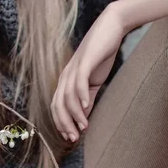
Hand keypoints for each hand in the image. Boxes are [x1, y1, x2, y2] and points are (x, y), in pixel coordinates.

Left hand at [51, 3, 125, 141]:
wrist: (110, 29)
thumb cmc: (101, 55)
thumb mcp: (93, 81)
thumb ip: (87, 98)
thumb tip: (83, 117)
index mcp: (66, 80)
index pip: (57, 106)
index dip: (61, 123)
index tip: (71, 138)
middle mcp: (66, 74)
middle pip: (58, 103)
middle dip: (64, 123)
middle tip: (75, 137)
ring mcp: (74, 67)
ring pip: (67, 95)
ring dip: (74, 113)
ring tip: (83, 126)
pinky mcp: (85, 61)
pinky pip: (79, 81)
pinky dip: (81, 95)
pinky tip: (87, 106)